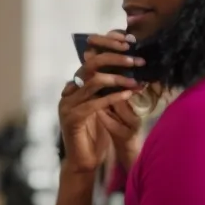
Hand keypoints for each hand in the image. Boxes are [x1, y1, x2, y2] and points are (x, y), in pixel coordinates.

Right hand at [58, 33, 146, 176]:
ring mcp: (68, 105)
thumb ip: (108, 89)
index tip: (129, 42)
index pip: (90, 57)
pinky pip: (95, 103)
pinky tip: (129, 94)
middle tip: (136, 60)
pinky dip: (114, 97)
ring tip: (136, 80)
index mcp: (75, 86)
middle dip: (115, 58)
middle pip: (90, 64)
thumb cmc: (97, 135)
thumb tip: (128, 67)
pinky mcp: (72, 119)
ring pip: (93, 81)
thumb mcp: (104, 106)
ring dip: (118, 79)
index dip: (108, 47)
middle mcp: (68, 92)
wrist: (83, 162)